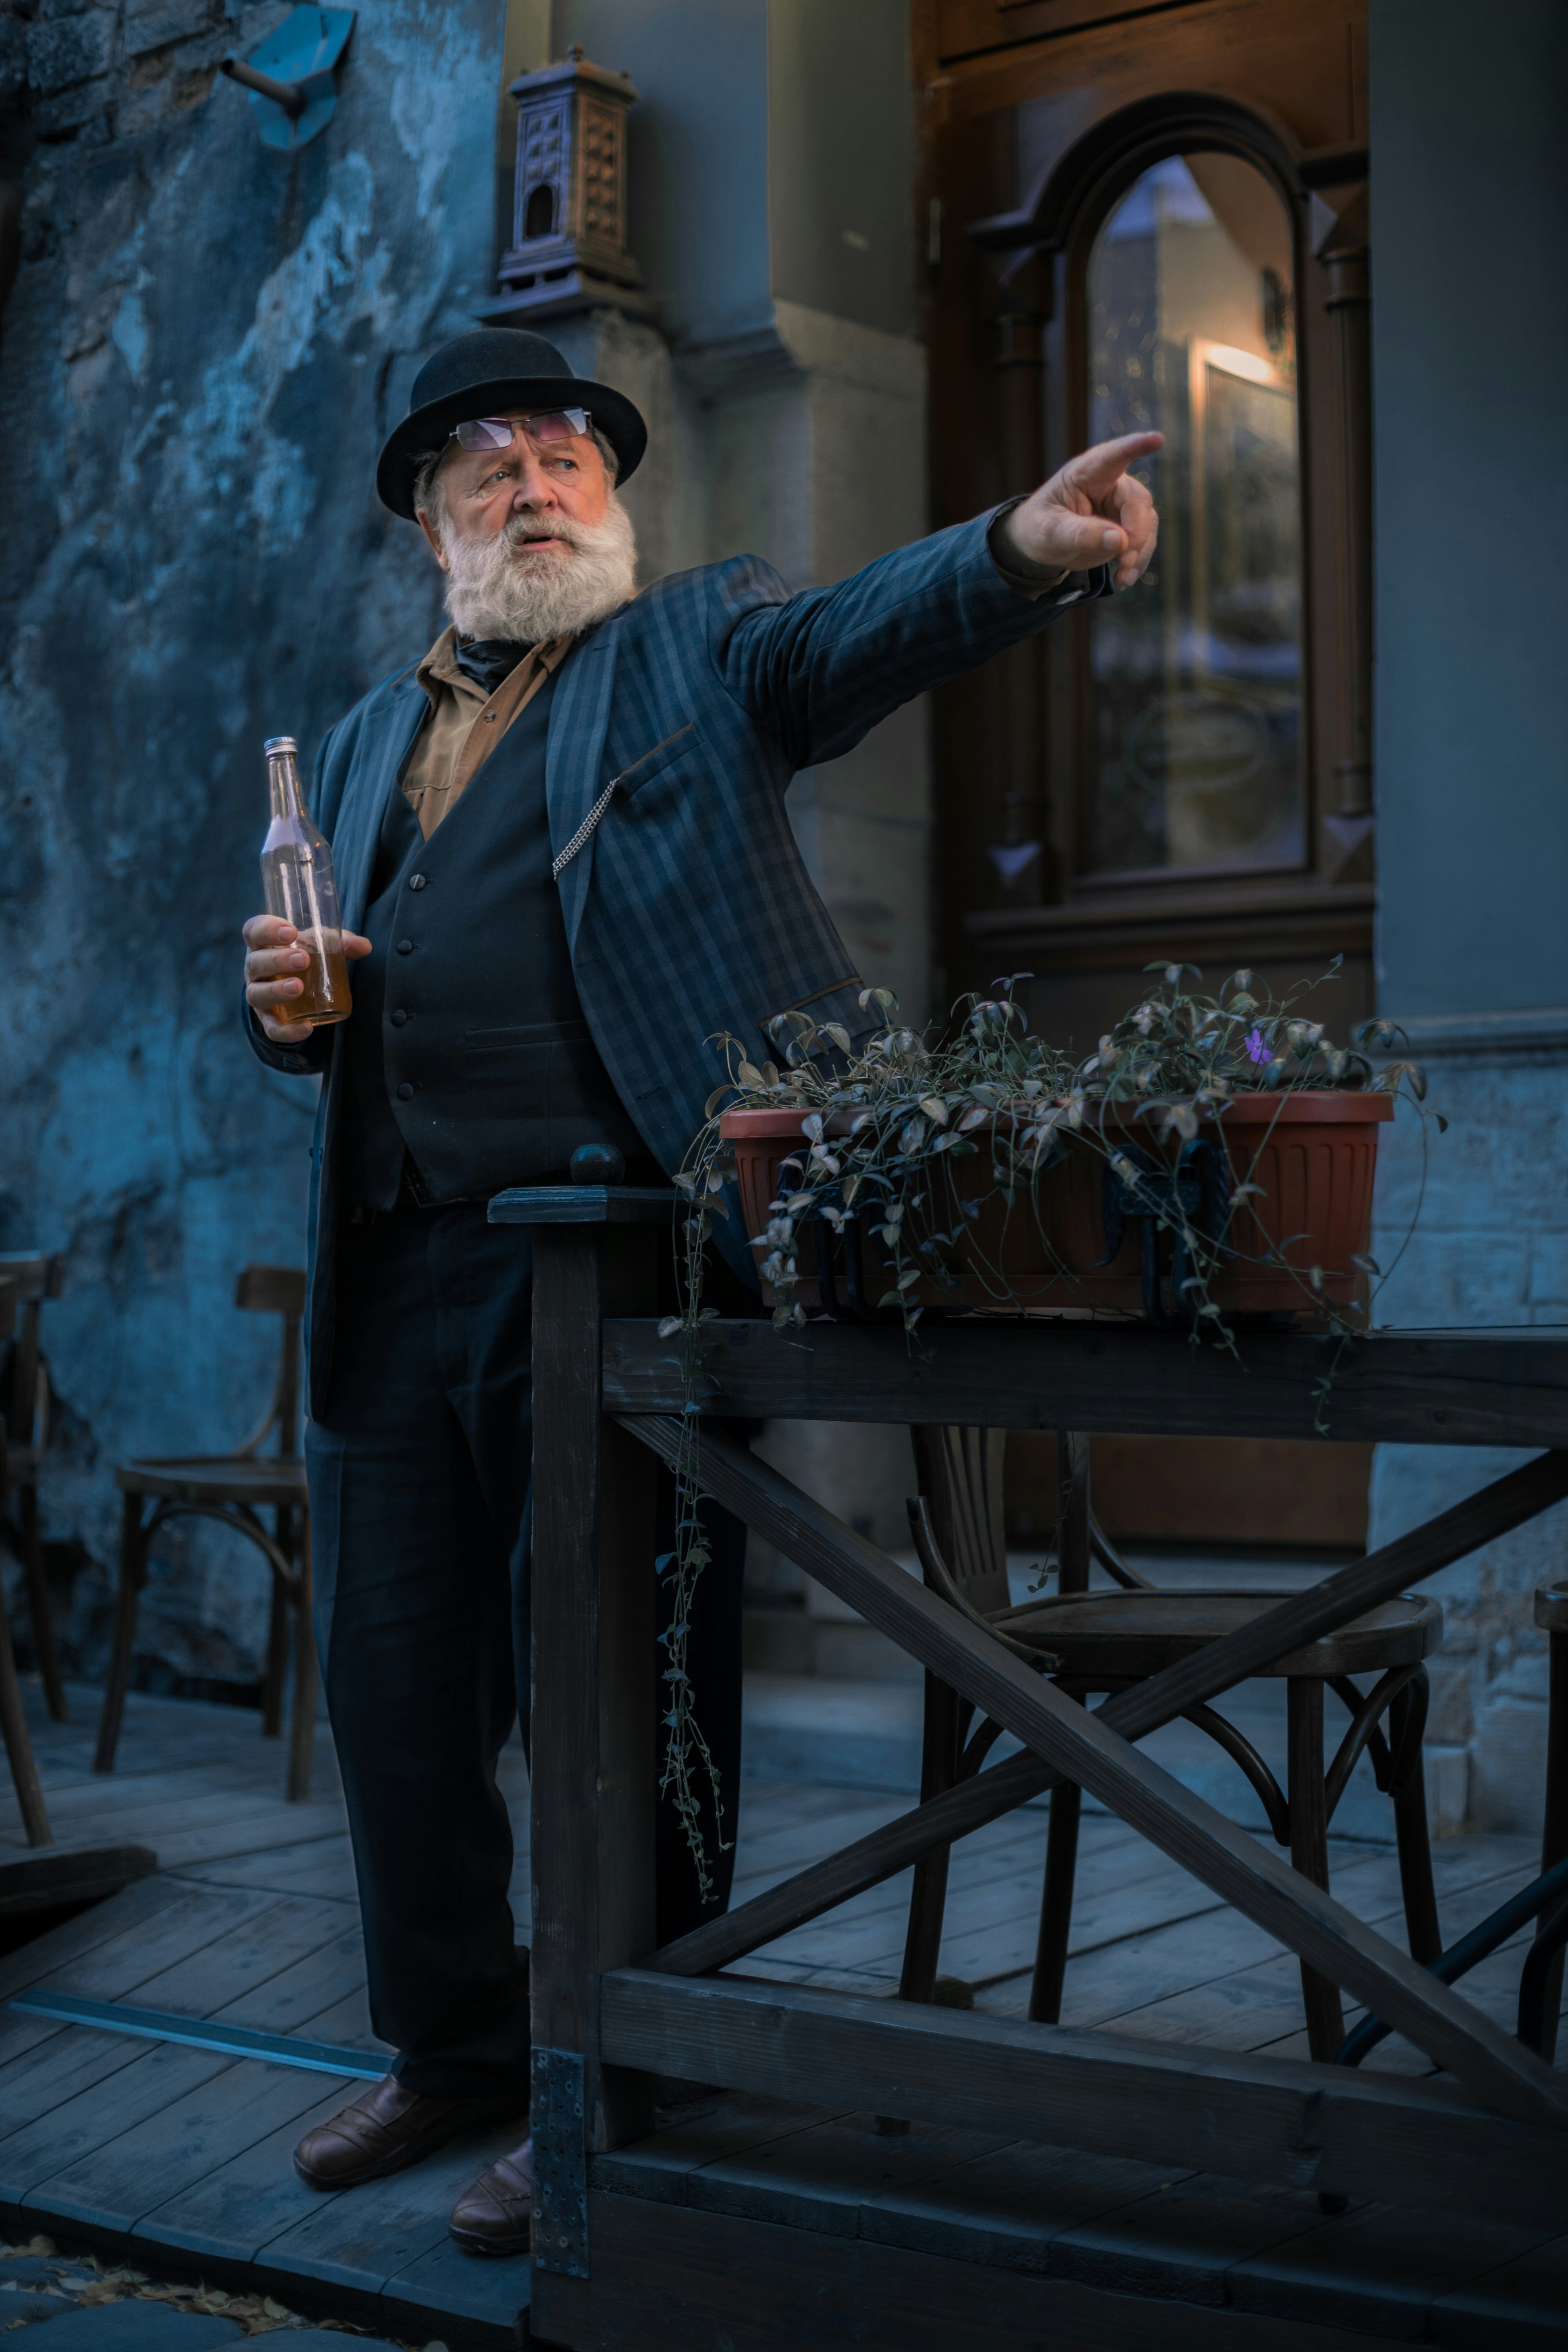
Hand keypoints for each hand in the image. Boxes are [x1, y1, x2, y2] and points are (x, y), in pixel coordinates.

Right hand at [244, 913, 370, 1043]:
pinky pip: (272, 1028)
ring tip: (298, 987)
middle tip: (302, 959)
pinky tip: (306, 1027)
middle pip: (255, 963)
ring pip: (256, 994)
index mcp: (262, 944)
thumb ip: (340, 943)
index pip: (254, 931)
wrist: (295, 985)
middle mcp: (254, 969)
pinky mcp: (268, 1020)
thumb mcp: (319, 945)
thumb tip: (364, 946)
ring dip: (276, 991)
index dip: (267, 929)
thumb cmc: (304, 955)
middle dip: (277, 960)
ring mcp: (258, 995)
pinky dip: (287, 1031)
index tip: (291, 931)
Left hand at [996, 431, 1162, 591]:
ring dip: (1140, 551)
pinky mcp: (1128, 525)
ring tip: (1123, 577)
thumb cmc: (1040, 527)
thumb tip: (1119, 540)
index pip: (1114, 455)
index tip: (1157, 439)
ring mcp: (1121, 505)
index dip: (1136, 446)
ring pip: (1147, 522)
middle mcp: (1110, 483)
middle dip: (1136, 533)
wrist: (1041, 543)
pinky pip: (1144, 541)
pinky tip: (1124, 579)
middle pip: (1137, 501)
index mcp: (1086, 473)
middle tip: (1124, 560)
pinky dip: (1138, 561)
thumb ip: (1081, 534)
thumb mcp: (1051, 532)